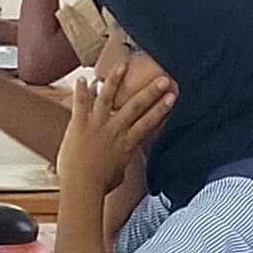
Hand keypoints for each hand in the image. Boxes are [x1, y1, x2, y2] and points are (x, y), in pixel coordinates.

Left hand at [60, 51, 174, 195]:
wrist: (82, 188)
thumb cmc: (99, 185)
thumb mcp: (118, 174)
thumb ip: (122, 161)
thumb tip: (122, 161)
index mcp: (127, 143)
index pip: (149, 122)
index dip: (162, 108)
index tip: (173, 96)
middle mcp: (115, 130)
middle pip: (136, 106)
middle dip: (151, 91)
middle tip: (164, 79)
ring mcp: (97, 125)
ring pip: (108, 97)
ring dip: (116, 79)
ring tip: (123, 65)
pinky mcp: (79, 125)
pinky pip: (80, 103)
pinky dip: (82, 90)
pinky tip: (84, 78)